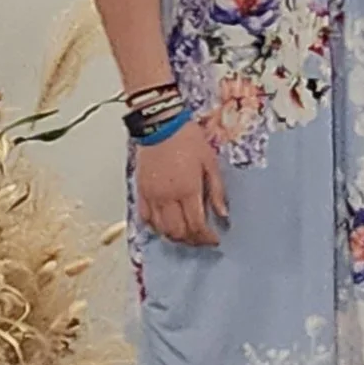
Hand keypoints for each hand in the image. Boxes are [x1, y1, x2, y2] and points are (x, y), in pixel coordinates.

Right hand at [134, 121, 227, 246]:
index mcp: (187, 190)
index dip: (206, 238)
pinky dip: (156, 227)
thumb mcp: (210, 163)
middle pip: (178, 232)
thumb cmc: (187, 139)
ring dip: (175, 237)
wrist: (160, 124)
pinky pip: (145, 218)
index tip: (214, 240)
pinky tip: (166, 226)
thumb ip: (216, 191)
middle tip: (202, 240)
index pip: (197, 225)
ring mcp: (151, 195)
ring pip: (161, 229)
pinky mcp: (140, 191)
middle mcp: (167, 197)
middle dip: (192, 240)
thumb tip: (223, 214)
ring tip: (187, 235)